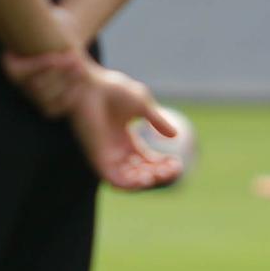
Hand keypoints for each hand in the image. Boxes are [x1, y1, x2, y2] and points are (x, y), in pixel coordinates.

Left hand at [70, 66, 184, 190]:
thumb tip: (176, 136)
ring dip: (146, 181)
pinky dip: (130, 184)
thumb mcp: (143, 106)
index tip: (178, 163)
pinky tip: (146, 178)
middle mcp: (116, 151)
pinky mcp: (98, 159)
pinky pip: (114, 180)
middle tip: (173, 168)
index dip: (163, 164)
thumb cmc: (114, 91)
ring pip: (129, 180)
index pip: (147, 161)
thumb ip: (158, 122)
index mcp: (126, 140)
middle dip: (159, 173)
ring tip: (160, 173)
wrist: (91, 87)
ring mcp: (107, 156)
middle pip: (141, 172)